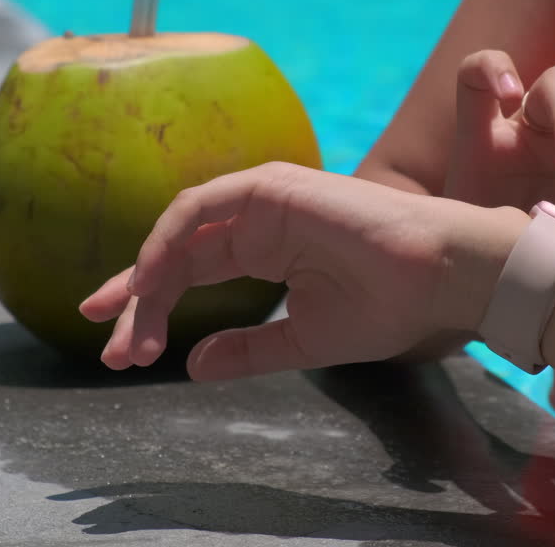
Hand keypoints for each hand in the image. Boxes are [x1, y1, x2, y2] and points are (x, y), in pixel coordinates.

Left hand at [79, 163, 528, 377]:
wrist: (440, 279)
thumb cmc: (388, 306)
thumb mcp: (301, 339)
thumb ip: (247, 349)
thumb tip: (190, 367)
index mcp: (266, 248)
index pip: (191, 273)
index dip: (151, 308)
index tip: (123, 349)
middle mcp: (257, 220)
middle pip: (176, 256)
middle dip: (137, 303)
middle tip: (114, 352)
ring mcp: (262, 200)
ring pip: (181, 234)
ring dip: (146, 280)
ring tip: (128, 331)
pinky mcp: (269, 188)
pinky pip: (199, 209)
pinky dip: (166, 243)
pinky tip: (149, 286)